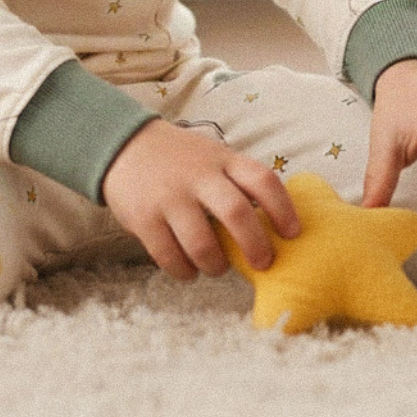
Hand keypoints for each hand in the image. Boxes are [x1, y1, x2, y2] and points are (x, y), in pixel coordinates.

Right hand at [101, 118, 299, 280]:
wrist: (123, 145)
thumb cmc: (179, 159)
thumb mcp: (212, 156)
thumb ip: (236, 182)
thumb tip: (273, 228)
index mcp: (221, 159)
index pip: (262, 180)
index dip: (283, 209)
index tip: (292, 234)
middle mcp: (197, 176)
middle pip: (236, 214)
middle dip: (255, 246)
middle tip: (262, 263)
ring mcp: (169, 197)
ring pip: (203, 246)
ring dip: (216, 266)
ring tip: (216, 266)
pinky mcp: (144, 218)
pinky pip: (170, 258)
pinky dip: (185, 272)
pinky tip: (188, 269)